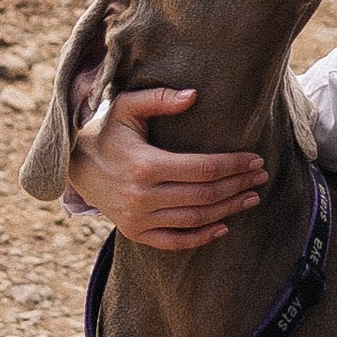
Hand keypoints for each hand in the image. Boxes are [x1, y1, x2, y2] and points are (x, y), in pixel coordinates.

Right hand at [67, 85, 264, 251]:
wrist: (75, 166)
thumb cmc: (108, 132)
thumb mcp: (127, 107)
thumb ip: (159, 98)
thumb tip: (193, 95)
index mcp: (145, 165)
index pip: (203, 169)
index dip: (233, 165)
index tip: (256, 160)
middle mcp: (142, 197)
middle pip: (204, 195)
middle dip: (238, 185)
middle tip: (261, 177)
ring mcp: (138, 219)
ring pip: (195, 219)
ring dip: (228, 209)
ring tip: (251, 197)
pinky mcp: (134, 233)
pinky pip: (175, 241)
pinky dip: (201, 237)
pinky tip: (224, 226)